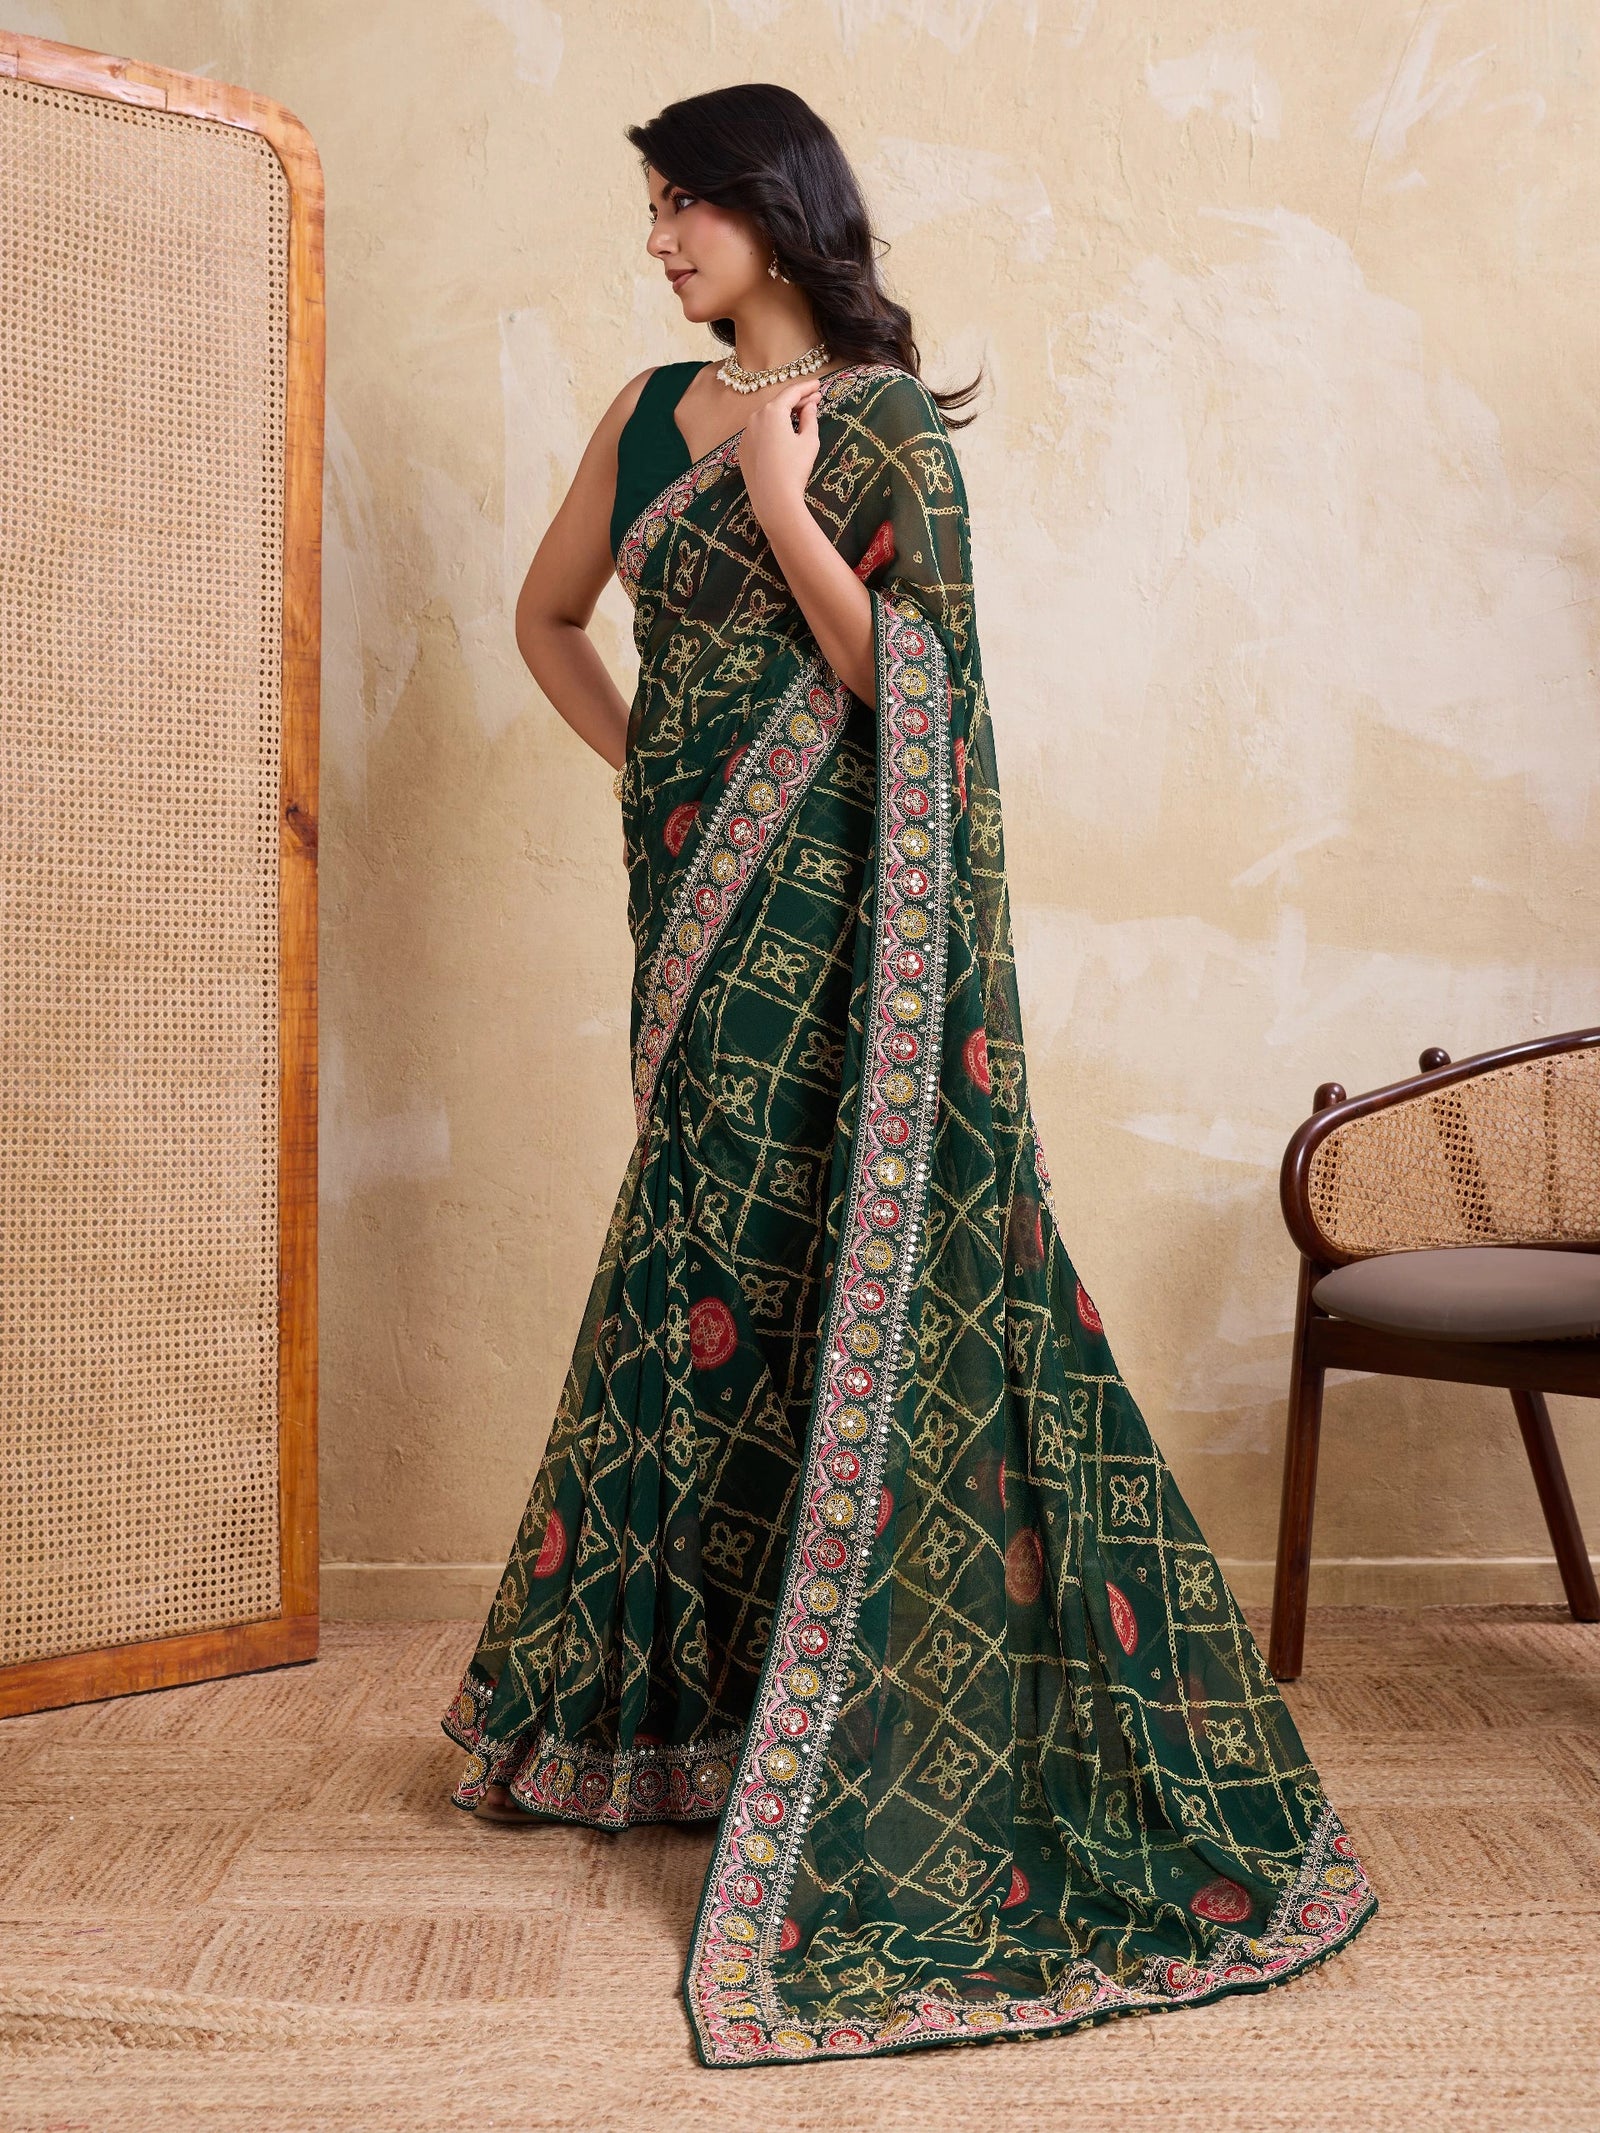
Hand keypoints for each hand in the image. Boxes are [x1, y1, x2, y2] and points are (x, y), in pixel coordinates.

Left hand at [737, 377, 822, 535]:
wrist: (773, 500)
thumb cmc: (795, 469)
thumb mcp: (809, 441)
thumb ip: (810, 418)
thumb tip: (809, 406)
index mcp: (772, 411)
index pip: (791, 392)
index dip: (806, 388)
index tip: (817, 385)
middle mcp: (755, 418)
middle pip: (778, 404)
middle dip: (797, 401)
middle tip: (814, 400)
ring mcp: (746, 434)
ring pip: (767, 418)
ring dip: (784, 415)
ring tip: (800, 417)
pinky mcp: (743, 450)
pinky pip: (760, 433)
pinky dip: (772, 430)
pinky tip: (784, 436)